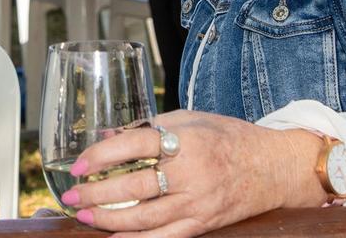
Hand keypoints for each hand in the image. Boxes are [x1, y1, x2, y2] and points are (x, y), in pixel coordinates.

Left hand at [61, 110, 325, 237]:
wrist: (274, 166)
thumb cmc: (230, 137)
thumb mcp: (191, 119)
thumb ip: (148, 126)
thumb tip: (107, 134)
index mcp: (188, 139)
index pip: (134, 145)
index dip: (102, 155)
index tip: (79, 164)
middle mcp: (192, 173)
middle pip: (135, 186)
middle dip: (97, 192)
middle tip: (71, 195)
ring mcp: (198, 202)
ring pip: (146, 217)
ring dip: (109, 218)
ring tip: (85, 215)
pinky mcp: (204, 223)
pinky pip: (166, 236)